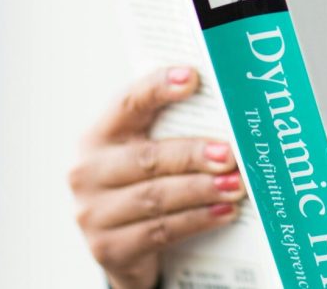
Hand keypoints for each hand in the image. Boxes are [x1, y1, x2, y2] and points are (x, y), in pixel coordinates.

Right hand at [69, 67, 245, 288]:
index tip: (193, 78)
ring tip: (236, 185)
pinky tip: (223, 212)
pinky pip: (160, 231)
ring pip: (156, 197)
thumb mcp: (150, 147)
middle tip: (231, 154)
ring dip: (202, 190)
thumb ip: (176, 126)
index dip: (159, 87)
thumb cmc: (146, 178)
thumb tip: (232, 108)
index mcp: (101, 133)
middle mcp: (89, 171)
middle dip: (193, 155)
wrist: (121, 240)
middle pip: (148, 157)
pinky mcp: (108, 248)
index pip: (129, 102)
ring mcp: (93, 213)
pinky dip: (197, 220)